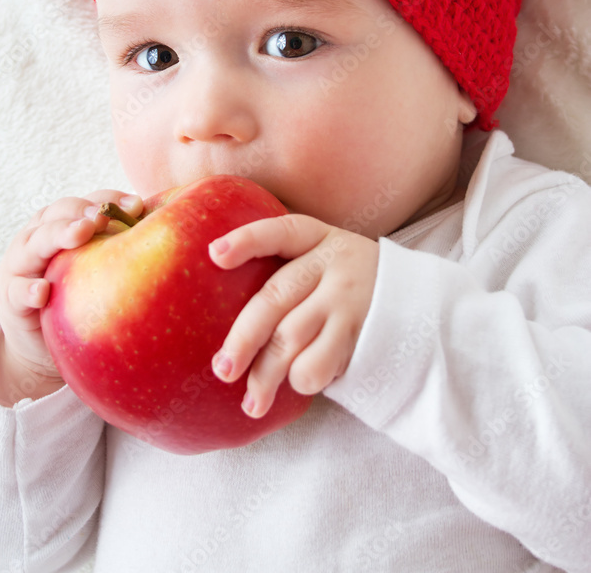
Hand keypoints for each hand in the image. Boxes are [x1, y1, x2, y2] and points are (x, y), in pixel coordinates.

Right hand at [0, 189, 143, 381]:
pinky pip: (18, 290)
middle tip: (103, 216)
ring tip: (81, 233)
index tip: (138, 205)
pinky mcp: (10, 297)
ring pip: (37, 241)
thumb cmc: (80, 295)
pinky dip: (30, 289)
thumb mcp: (99, 269)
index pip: (90, 202)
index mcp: (67, 223)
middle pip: (61, 213)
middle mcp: (42, 235)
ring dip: (59, 234)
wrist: (41, 341)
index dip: (112, 199)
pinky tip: (43, 291)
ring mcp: (22, 264)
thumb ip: (123, 251)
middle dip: (84, 211)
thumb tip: (178, 239)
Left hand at [208, 215, 378, 418]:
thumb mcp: (325, 262)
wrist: (421, 305)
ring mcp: (348, 298)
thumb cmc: (348, 287)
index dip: (246, 241)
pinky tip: (299, 386)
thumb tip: (224, 314)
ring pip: (291, 337)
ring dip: (265, 375)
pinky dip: (303, 379)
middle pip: (275, 297)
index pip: (278, 232)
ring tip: (251, 403)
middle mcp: (333, 263)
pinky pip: (318, 363)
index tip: (214, 254)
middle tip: (222, 371)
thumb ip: (288, 272)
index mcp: (317, 238)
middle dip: (243, 338)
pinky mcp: (361, 333)